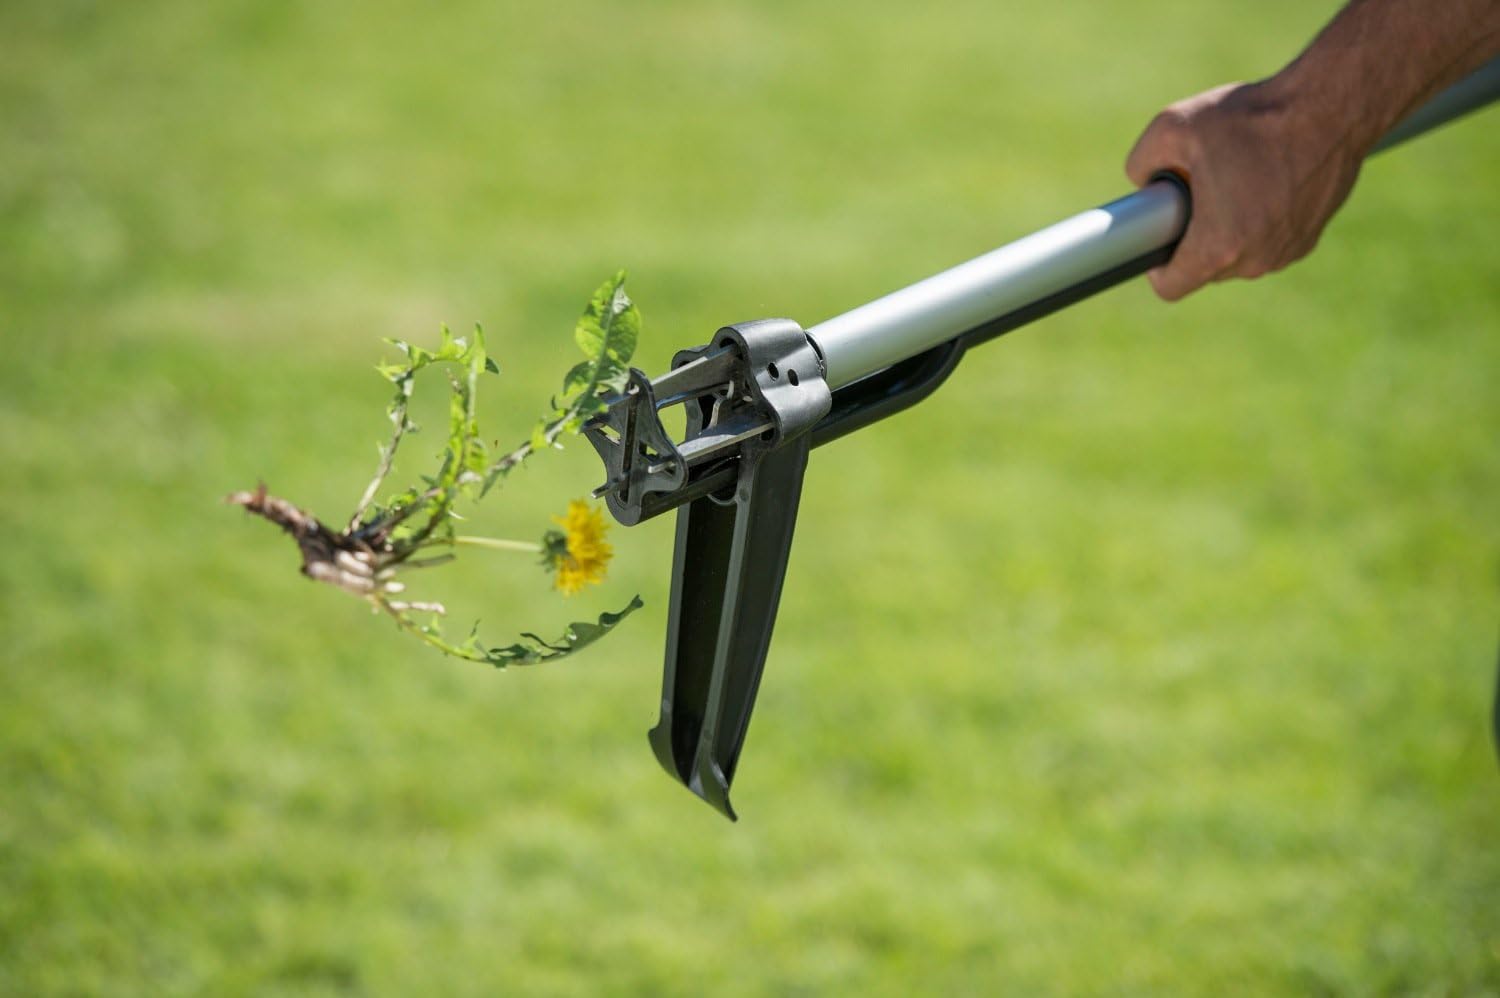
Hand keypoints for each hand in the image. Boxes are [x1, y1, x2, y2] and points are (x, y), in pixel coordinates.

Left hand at [1125, 79, 1366, 300]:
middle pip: (1204, 267)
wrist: (1334, 105)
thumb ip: (1140, 161)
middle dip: (1194, 234)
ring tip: (1233, 179)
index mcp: (1218, 248)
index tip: (1158, 238)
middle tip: (1198, 190)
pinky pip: (1267, 240)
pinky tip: (1263, 180)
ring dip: (1228, 226)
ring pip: (1237, 253)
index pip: (1170, 287)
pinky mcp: (1310, 237)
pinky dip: (1258, 219)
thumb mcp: (1174, 127)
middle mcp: (1255, 261)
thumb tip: (1142, 182)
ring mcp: (1286, 252)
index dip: (1155, 265)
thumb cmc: (1253, 118)